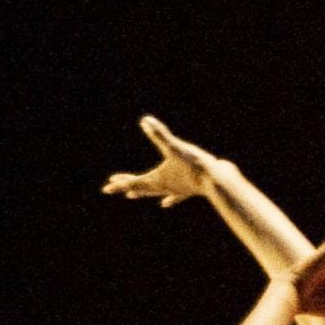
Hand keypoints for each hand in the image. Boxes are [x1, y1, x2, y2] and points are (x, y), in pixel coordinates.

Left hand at [103, 113, 227, 207]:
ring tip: (133, 195)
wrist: (218, 181)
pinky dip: (168, 199)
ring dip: (144, 192)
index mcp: (158, 179)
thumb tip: (145, 120)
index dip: (120, 184)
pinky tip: (165, 204)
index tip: (106, 189)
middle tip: (114, 185)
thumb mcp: (175, 147)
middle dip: (128, 185)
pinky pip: (175, 197)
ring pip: (156, 193)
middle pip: (142, 187)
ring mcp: (177, 190)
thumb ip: (159, 135)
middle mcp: (165, 187)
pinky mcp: (189, 190)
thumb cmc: (195, 165)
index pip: (134, 182)